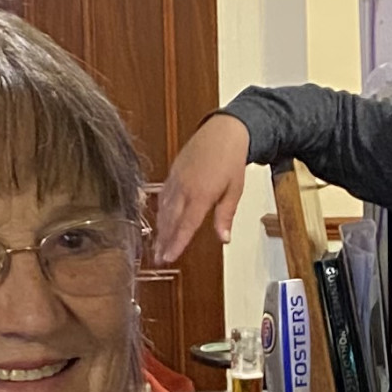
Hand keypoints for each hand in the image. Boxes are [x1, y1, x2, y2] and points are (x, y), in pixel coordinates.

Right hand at [153, 113, 252, 262]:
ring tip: (156, 246)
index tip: (168, 258)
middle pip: (170, 221)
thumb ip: (225, 216)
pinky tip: (159, 220)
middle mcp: (184, 188)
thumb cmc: (231, 160)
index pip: (185, 226)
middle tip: (158, 259)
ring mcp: (176, 180)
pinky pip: (163, 196)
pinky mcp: (173, 172)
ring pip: (164, 209)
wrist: (224, 131)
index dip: (176, 244)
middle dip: (163, 241)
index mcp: (200, 195)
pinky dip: (160, 211)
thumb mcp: (234, 191)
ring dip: (160, 229)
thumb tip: (224, 239)